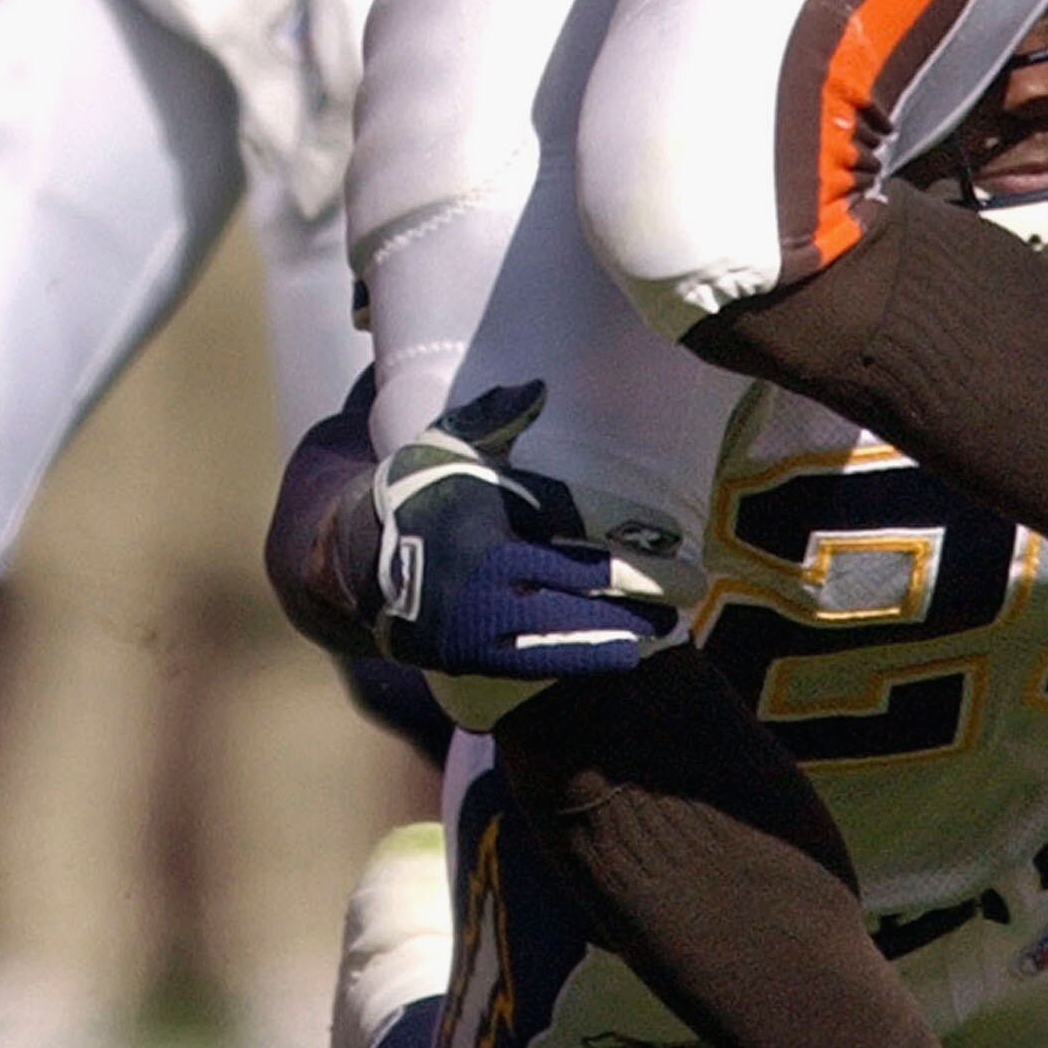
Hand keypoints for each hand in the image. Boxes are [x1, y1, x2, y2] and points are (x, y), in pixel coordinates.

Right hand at [374, 382, 680, 680]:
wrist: (352, 560)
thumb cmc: (417, 490)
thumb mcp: (447, 442)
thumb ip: (495, 416)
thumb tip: (538, 387)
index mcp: (494, 507)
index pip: (574, 517)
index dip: (627, 527)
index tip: (673, 536)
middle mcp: (491, 563)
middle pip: (581, 577)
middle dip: (642, 584)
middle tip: (695, 585)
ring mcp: (481, 614)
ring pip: (567, 626)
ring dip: (623, 628)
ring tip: (669, 629)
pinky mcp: (471, 652)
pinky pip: (538, 660)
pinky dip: (583, 657)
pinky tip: (623, 657)